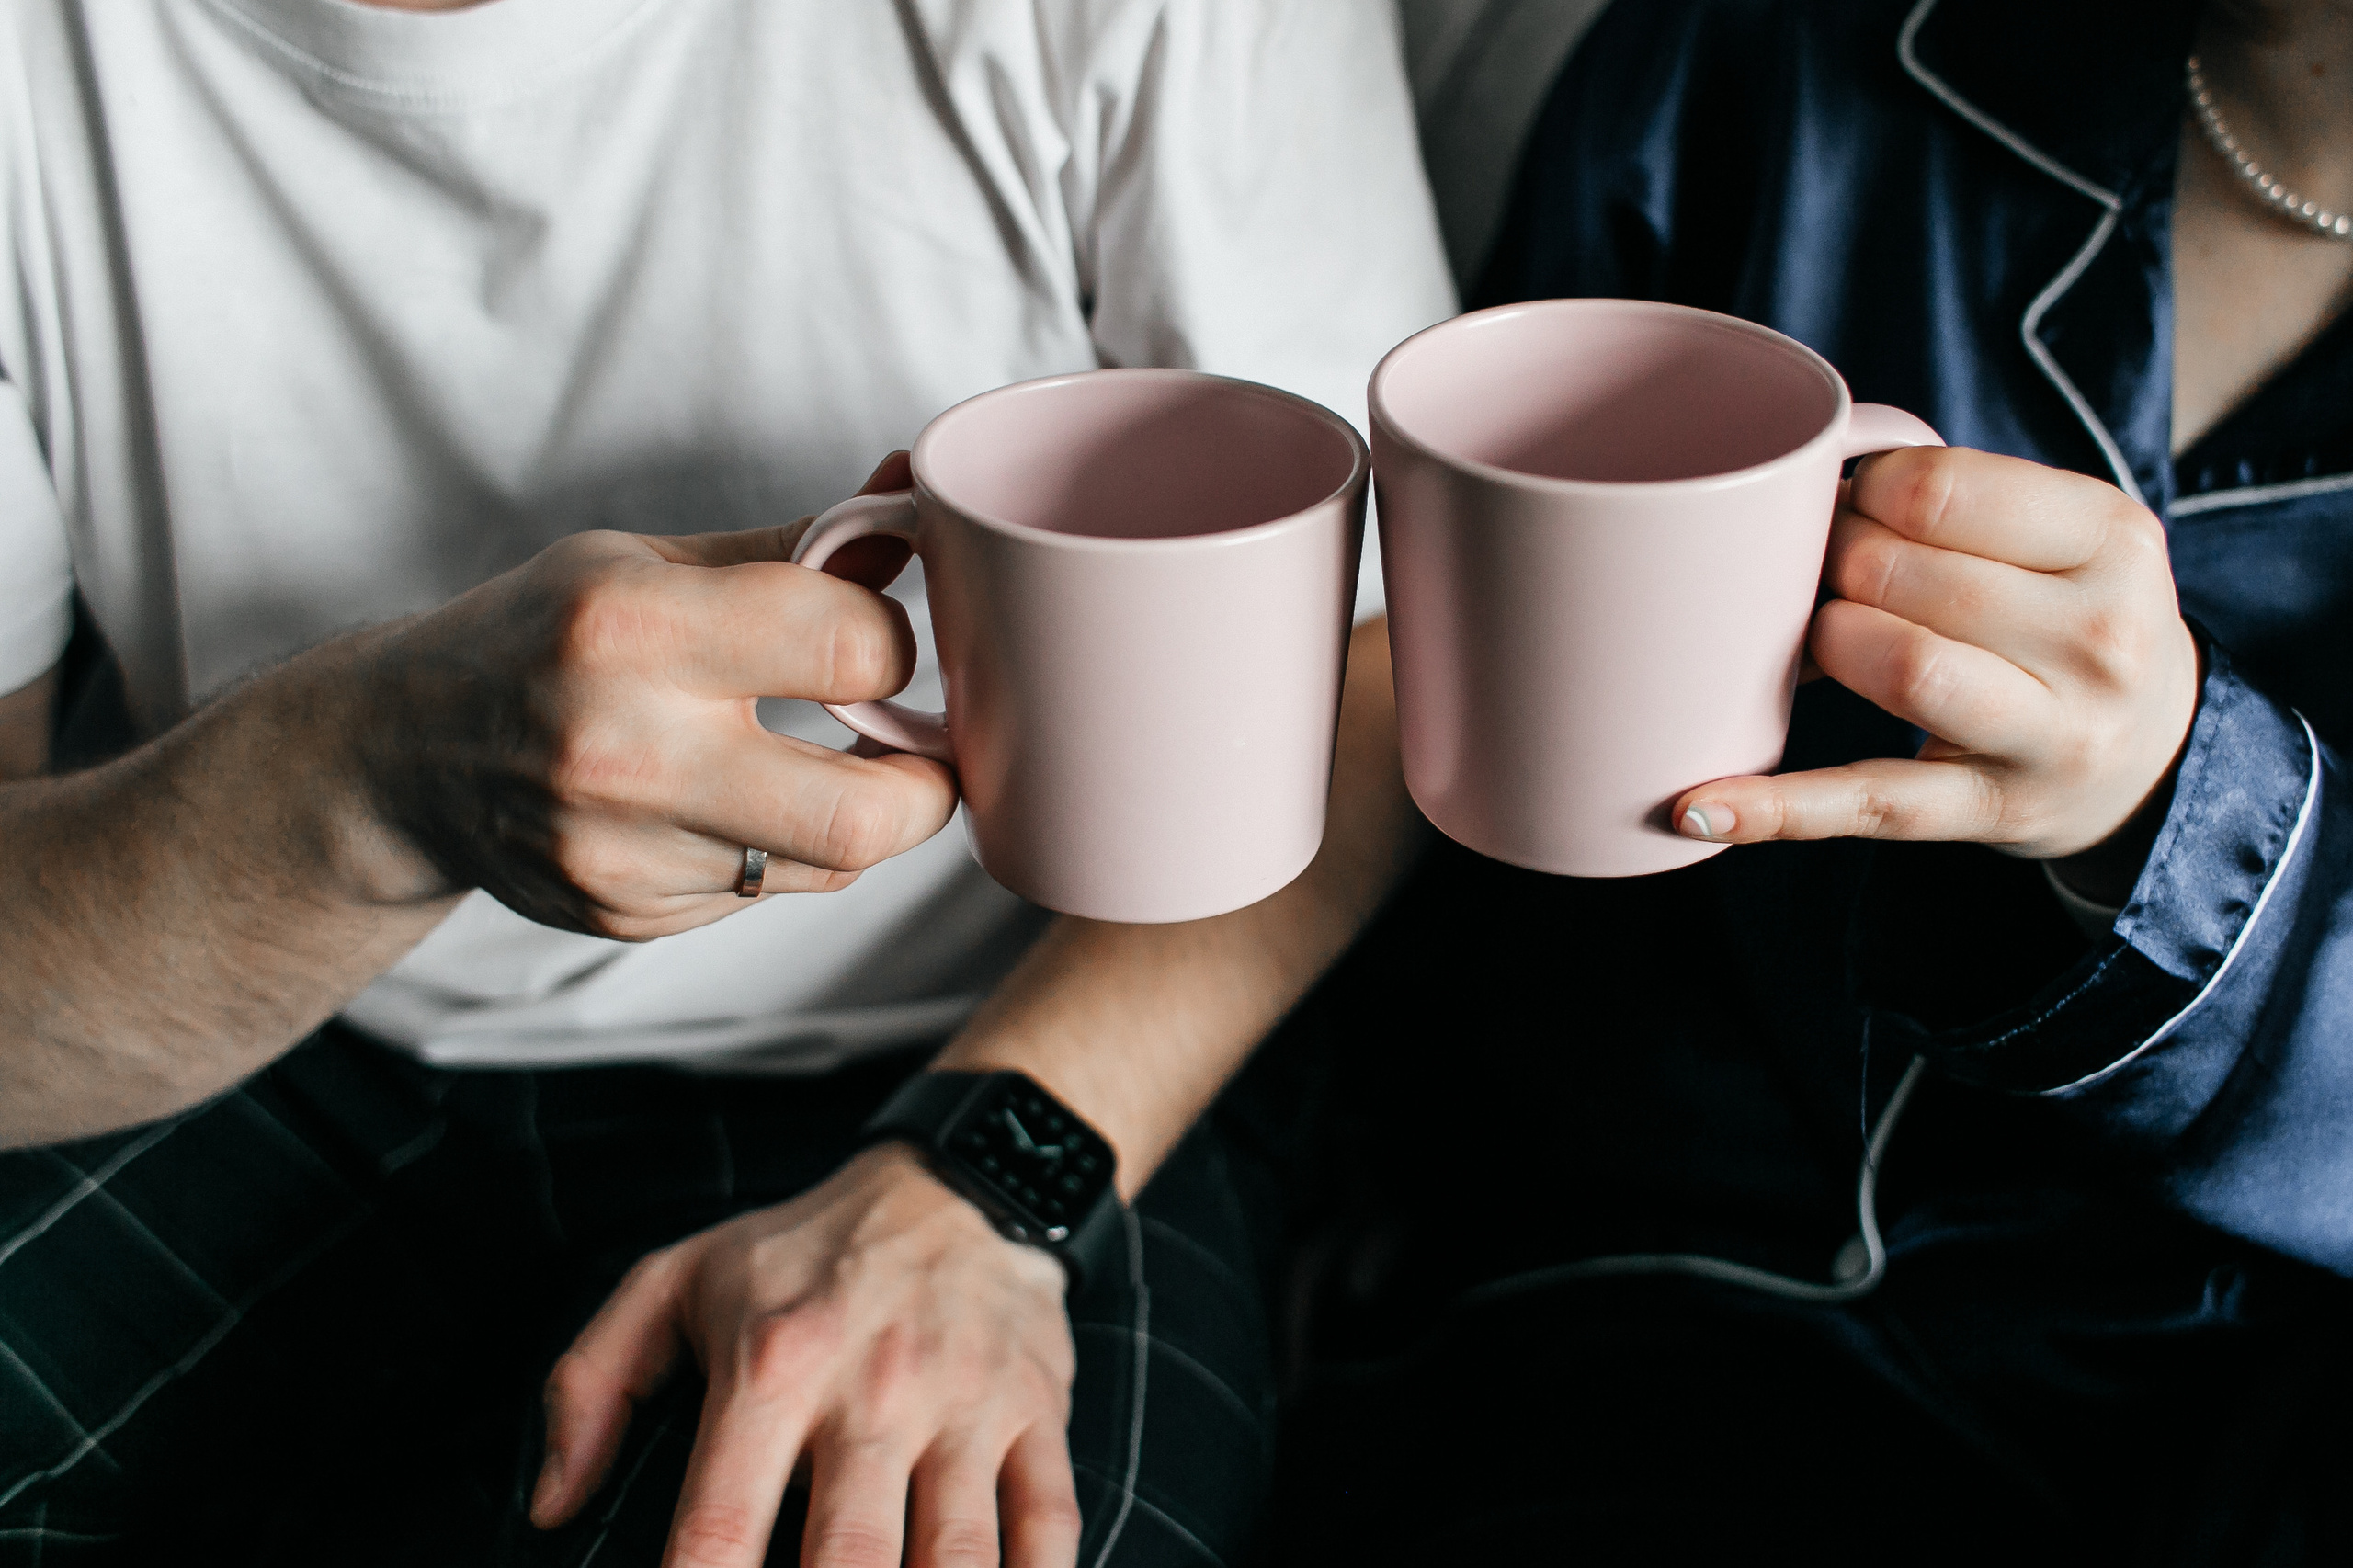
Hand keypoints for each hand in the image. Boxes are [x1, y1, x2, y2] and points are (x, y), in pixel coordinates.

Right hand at [348, 455, 955, 937]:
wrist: (401, 754)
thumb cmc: (540, 634)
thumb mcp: (648, 560)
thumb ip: (797, 546)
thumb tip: (914, 495)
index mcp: (634, 627)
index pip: (851, 648)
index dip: (896, 644)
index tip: (881, 643)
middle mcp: (625, 751)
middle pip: (863, 817)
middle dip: (928, 786)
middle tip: (923, 751)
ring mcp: (623, 852)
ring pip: (827, 865)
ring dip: (860, 817)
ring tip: (834, 766)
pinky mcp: (627, 914)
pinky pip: (769, 895)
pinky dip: (785, 852)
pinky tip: (741, 805)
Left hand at [532, 1143, 1084, 1567]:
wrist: (959, 1184)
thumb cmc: (807, 1251)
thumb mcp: (675, 1279)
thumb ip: (591, 1384)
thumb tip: (553, 1505)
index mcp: (772, 1365)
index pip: (719, 1527)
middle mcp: (873, 1390)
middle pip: (848, 1561)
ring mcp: (964, 1405)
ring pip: (955, 1557)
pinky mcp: (1034, 1414)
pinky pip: (1048, 1526)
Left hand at [1673, 448, 2200, 891]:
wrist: (2157, 754)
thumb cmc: (2068, 618)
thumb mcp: (2062, 537)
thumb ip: (1957, 499)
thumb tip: (1797, 491)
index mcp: (2110, 537)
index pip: (1935, 490)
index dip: (1861, 494)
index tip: (1854, 510)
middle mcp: (2099, 635)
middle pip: (1902, 576)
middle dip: (1832, 568)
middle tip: (1826, 578)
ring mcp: (2054, 732)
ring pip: (1900, 668)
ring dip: (1827, 646)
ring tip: (1819, 646)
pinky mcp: (1994, 807)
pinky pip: (1871, 803)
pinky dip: (1777, 809)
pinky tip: (1699, 808)